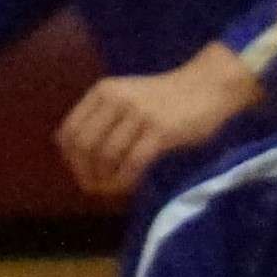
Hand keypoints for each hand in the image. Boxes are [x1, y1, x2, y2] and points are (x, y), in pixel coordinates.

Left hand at [57, 46, 260, 199]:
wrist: (208, 86)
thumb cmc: (166, 98)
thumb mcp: (127, 96)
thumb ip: (102, 118)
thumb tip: (76, 158)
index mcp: (103, 91)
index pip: (69, 131)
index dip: (71, 160)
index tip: (84, 174)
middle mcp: (116, 99)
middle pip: (83, 146)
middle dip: (86, 173)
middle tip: (97, 188)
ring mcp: (139, 114)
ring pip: (106, 157)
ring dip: (107, 180)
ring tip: (115, 189)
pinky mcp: (160, 131)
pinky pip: (133, 163)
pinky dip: (127, 180)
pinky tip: (132, 185)